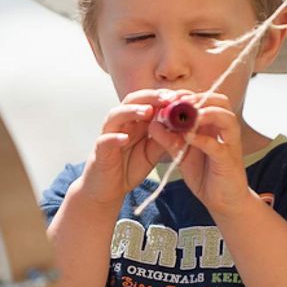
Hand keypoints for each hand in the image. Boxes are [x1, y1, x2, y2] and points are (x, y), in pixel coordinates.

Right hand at [79, 89, 175, 204]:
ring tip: (147, 111)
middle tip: (168, 98)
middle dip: (150, 97)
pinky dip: (114, 138)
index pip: (148, 100)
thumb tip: (186, 125)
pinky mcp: (100, 151)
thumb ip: (166, 137)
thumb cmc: (130, 167)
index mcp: (135, 121)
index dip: (164, 96)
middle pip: (132, 101)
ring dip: (131, 111)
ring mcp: (109, 135)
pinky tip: (124, 139)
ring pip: (116, 115)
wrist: (109, 189)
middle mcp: (121, 124)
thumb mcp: (154, 152)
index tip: (182, 96)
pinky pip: (104, 141)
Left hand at [148, 92, 251, 217]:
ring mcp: (229, 143)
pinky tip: (187, 137)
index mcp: (215, 124)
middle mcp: (225, 130)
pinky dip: (202, 139)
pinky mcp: (228, 160)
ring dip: (203, 113)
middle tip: (176, 103)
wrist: (222, 200)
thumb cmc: (204, 174)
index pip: (206, 98)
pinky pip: (217, 145)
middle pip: (220, 100)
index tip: (167, 98)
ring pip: (225, 117)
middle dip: (197, 98)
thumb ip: (169, 139)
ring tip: (183, 116)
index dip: (187, 95)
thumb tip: (152, 124)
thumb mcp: (181, 153)